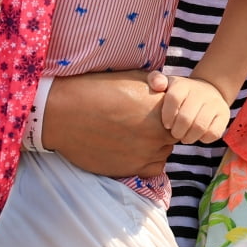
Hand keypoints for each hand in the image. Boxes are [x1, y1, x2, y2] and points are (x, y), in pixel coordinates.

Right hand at [42, 70, 176, 177]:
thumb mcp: (132, 77)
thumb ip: (156, 84)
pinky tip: (133, 150)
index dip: (169, 112)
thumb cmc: (97, 90)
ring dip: (156, 145)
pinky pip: (153, 168)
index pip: (180, 113)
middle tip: (144, 122)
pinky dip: (148, 161)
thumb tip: (166, 88)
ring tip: (135, 135)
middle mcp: (159, 132)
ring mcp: (146, 153)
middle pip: (174, 134)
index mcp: (162, 108)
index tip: (155, 109)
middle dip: (163, 128)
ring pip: (164, 151)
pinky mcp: (132, 169)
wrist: (66, 114)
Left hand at [160, 75, 231, 143]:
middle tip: (175, 133)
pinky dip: (203, 139)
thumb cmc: (182, 92)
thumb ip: (156, 79)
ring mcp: (214, 103)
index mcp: (183, 85)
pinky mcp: (224, 115)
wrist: (209, 90)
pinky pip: (213, 133)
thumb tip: (159, 85)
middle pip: (185, 117)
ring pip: (200, 127)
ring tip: (184, 136)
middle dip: (177, 131)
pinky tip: (198, 135)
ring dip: (189, 137)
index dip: (167, 115)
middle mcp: (201, 92)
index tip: (166, 123)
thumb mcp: (168, 83)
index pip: (173, 99)